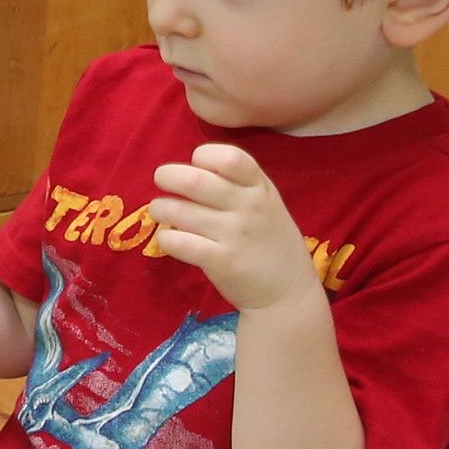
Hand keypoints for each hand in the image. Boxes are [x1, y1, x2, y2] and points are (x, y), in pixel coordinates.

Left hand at [149, 145, 322, 313]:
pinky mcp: (221, 262)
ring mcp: (234, 234)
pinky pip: (178, 242)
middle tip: (161, 180)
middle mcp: (248, 207)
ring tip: (161, 211)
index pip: (228, 157)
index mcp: (260, 187)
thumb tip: (189, 168)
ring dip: (160, 208)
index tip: (196, 165)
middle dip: (166, 176)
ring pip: (178, 210)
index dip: (204, 156)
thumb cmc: (270, 241)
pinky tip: (171, 240)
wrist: (288, 292)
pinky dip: (166, 238)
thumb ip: (237, 183)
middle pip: (194, 180)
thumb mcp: (267, 203)